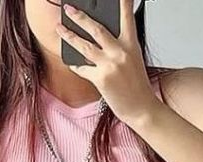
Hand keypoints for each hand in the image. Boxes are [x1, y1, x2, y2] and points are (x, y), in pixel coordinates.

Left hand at [58, 0, 158, 126]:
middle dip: (79, 17)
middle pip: (96, 28)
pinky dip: (75, 66)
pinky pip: (83, 68)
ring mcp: (110, 65)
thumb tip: (98, 39)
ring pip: (84, 46)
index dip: (123, 2)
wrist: (142, 109)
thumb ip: (119, 46)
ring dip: (69, 36)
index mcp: (131, 44)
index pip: (126, 16)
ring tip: (60, 29)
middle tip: (69, 9)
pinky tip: (71, 63)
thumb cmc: (138, 86)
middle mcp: (120, 52)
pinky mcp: (101, 79)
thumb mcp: (133, 59)